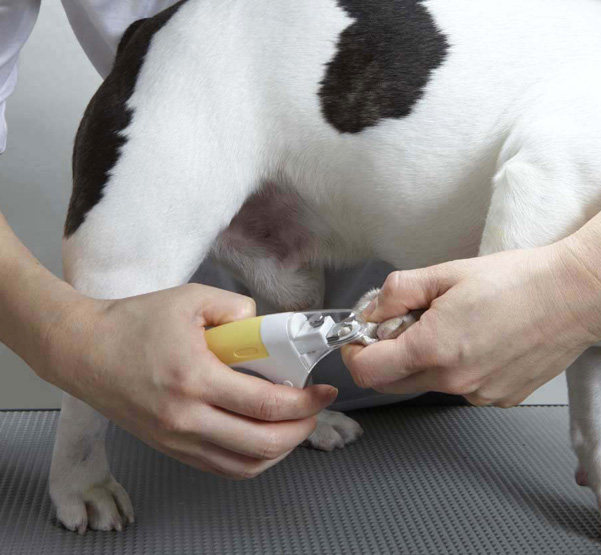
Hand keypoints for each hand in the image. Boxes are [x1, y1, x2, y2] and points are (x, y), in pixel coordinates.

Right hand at [38, 284, 336, 478]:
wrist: (82, 350)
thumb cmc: (133, 323)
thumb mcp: (190, 299)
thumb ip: (237, 308)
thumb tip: (266, 326)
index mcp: (194, 379)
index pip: (266, 404)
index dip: (305, 402)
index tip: (324, 391)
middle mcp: (186, 418)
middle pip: (262, 444)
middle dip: (301, 429)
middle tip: (315, 410)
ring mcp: (177, 439)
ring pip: (245, 465)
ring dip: (280, 450)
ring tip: (295, 426)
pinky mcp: (171, 448)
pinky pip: (222, 468)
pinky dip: (252, 460)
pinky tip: (264, 439)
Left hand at [342, 241, 600, 406]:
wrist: (576, 296)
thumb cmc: (517, 279)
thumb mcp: (447, 273)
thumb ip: (398, 292)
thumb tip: (371, 312)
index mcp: (433, 348)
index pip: (367, 371)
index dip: (355, 352)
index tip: (363, 336)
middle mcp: (453, 381)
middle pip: (393, 383)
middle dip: (387, 357)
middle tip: (407, 324)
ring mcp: (478, 395)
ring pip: (428, 384)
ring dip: (425, 361)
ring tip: (455, 325)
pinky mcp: (499, 399)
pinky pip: (461, 388)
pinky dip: (458, 368)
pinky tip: (482, 340)